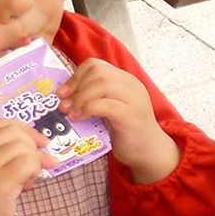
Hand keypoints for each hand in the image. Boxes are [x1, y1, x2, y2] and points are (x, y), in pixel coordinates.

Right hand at [0, 117, 52, 215]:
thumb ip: (3, 156)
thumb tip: (44, 147)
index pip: (0, 124)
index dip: (24, 129)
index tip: (38, 142)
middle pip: (15, 133)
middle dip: (32, 146)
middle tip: (34, 166)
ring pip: (24, 148)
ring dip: (34, 164)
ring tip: (25, 181)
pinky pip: (29, 163)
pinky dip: (34, 173)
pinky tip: (25, 187)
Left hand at [61, 58, 179, 183]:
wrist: (149, 151)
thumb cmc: (127, 130)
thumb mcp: (111, 107)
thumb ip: (95, 97)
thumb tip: (65, 95)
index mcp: (126, 80)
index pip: (96, 64)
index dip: (76, 76)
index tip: (64, 92)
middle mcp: (132, 85)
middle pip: (98, 71)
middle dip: (76, 87)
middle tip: (65, 104)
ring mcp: (134, 99)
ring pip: (101, 84)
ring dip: (80, 98)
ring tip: (72, 113)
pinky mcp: (131, 116)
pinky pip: (104, 105)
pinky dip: (87, 109)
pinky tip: (81, 118)